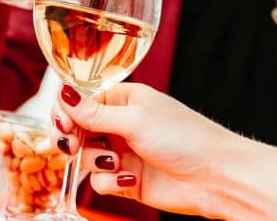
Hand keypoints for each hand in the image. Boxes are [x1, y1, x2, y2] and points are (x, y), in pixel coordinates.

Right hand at [52, 83, 276, 220]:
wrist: (214, 177)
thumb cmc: (184, 137)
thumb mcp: (134, 118)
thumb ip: (94, 112)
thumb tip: (63, 95)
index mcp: (124, 99)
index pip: (81, 101)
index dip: (67, 112)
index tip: (62, 124)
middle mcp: (121, 124)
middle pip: (78, 129)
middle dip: (72, 138)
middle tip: (72, 145)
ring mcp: (123, 152)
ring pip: (85, 157)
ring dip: (95, 161)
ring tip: (115, 163)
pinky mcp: (127, 179)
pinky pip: (99, 181)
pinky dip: (108, 181)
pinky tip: (127, 179)